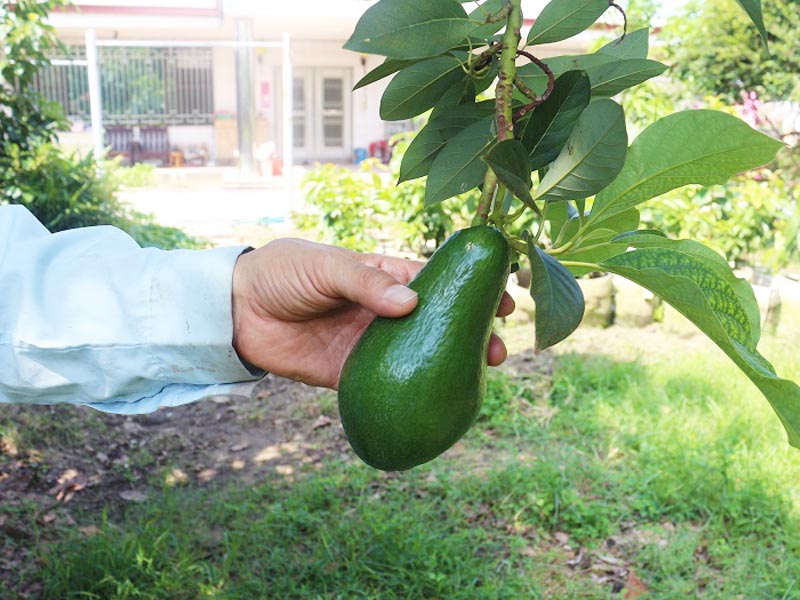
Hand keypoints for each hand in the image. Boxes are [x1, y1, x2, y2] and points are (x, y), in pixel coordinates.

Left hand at [231, 239, 514, 388]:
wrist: (238, 311)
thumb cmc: (282, 273)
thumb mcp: (324, 266)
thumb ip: (364, 281)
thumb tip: (410, 303)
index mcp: (382, 275)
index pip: (436, 281)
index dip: (470, 290)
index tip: (502, 299)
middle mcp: (383, 310)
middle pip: (437, 322)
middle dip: (470, 333)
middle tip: (497, 350)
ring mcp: (371, 343)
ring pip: (421, 356)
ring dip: (451, 365)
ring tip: (483, 375)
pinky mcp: (353, 373)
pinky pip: (391, 384)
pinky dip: (416, 393)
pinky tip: (440, 402)